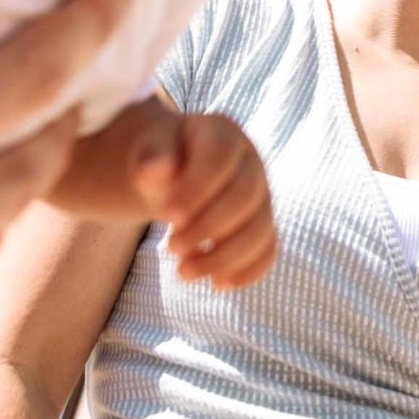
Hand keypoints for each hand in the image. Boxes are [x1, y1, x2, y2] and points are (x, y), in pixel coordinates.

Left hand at [139, 112, 277, 290]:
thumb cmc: (162, 160)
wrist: (174, 170)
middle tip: (171, 248)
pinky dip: (249, 270)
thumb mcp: (149, 152)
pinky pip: (269, 249)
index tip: (166, 216)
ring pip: (260, 229)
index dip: (198, 189)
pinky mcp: (262, 224)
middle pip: (246, 197)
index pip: (221, 158)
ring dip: (224, 257)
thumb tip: (153, 172)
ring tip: (184, 273)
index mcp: (224, 134)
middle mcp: (251, 163)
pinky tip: (219, 284)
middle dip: (209, 228)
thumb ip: (151, 158)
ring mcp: (262, 195)